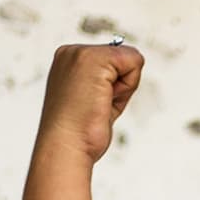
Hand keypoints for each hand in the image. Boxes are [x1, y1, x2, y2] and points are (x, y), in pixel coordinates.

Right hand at [33, 43, 144, 163]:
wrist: (66, 147)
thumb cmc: (80, 132)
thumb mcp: (94, 99)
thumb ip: (108, 80)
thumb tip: (134, 60)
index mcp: (68, 60)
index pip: (112, 62)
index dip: (113, 88)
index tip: (93, 105)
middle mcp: (71, 52)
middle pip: (122, 58)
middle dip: (120, 86)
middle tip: (96, 106)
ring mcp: (80, 52)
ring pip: (129, 58)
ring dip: (123, 88)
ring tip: (99, 104)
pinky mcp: (93, 58)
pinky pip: (134, 61)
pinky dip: (127, 86)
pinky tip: (104, 99)